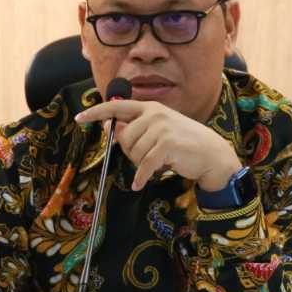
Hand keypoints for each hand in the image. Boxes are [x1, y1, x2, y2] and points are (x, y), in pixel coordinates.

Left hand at [76, 99, 241, 190]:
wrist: (211, 154)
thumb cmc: (183, 144)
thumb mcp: (158, 131)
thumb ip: (136, 129)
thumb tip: (110, 128)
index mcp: (150, 107)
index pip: (116, 106)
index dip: (96, 113)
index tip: (80, 118)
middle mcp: (154, 113)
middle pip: (123, 137)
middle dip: (130, 152)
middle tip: (148, 157)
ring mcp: (161, 127)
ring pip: (133, 152)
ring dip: (140, 163)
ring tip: (158, 162)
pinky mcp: (166, 144)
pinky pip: (143, 165)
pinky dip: (141, 177)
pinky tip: (141, 184)